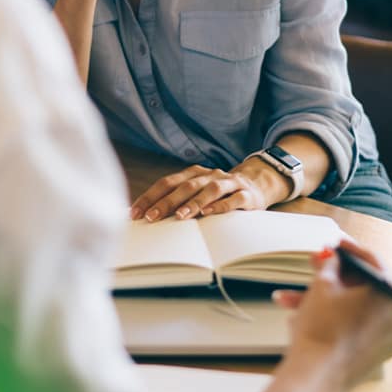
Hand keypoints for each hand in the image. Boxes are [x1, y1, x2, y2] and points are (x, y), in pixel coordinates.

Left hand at [129, 159, 289, 221]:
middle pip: (185, 186)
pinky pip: (233, 199)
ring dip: (193, 203)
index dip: (150, 196)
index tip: (135, 213)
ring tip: (179, 216)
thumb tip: (147, 216)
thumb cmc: (218, 194)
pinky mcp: (246, 195)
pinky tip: (209, 213)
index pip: (167, 182)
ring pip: (209, 190)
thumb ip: (177, 200)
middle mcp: (209, 175)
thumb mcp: (198, 192)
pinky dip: (220, 206)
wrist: (256, 185)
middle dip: (166, 202)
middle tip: (151, 217)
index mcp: (193, 173)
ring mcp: (228, 183)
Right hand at [274, 240, 391, 388]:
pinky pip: (354, 326)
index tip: (336, 244)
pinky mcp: (374, 354)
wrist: (316, 373)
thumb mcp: (322, 284)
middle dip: (332, 276)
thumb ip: (330, 264)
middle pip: (363, 287)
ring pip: (354, 308)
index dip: (350, 249)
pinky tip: (305, 314)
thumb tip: (333, 259)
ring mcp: (387, 340)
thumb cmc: (322, 330)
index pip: (374, 263)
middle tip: (314, 266)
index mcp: (390, 298)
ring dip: (324, 298)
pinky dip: (334, 317)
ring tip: (292, 298)